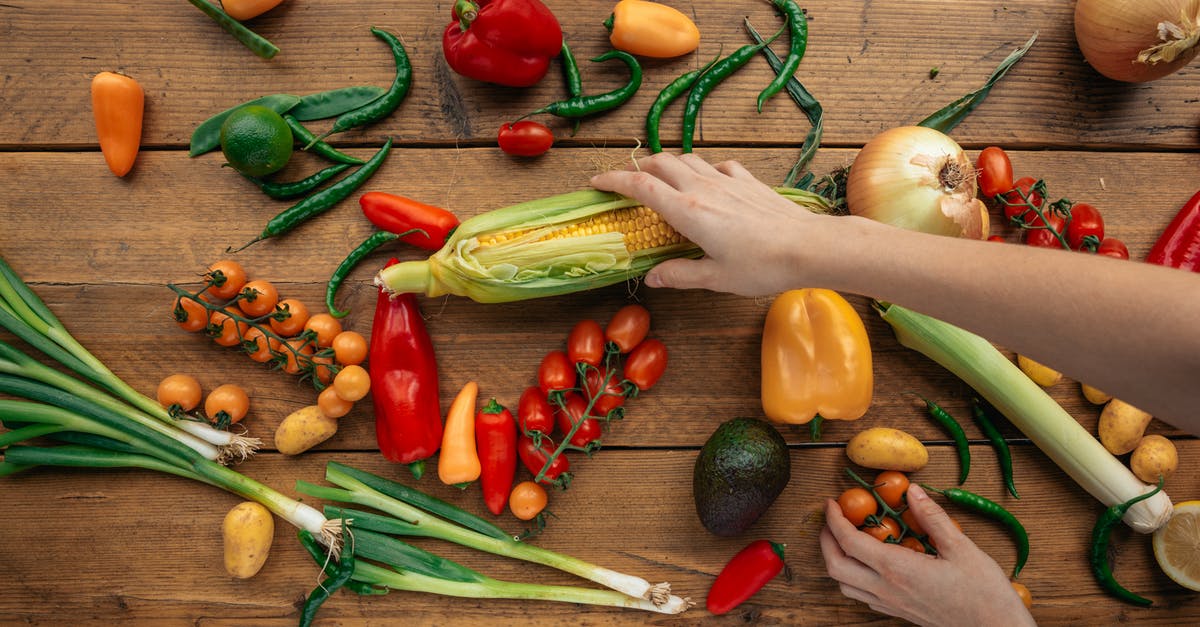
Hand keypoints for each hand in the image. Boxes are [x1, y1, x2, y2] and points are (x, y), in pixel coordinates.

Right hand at [590, 152, 837, 296]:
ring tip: (661, 178)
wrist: (808, 246)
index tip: (597, 181)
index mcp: (688, 212)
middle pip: (661, 163)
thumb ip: (679, 274)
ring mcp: (727, 180)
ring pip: (688, 158)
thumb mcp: (715, 278)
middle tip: (626, 181)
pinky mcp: (748, 180)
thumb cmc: (762, 266)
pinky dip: (702, 169)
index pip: (640, 186)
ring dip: (668, 163)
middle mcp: (703, 188)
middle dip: (638, 167)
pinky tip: (707, 181)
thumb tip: (651, 278)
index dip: (614, 180)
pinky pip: (717, 165)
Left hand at [819, 484, 1034, 626]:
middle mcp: (887, 589)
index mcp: (897, 569)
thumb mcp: (961, 547)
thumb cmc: (984, 593)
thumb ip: (933, 517)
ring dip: (837, 560)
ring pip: (845, 586)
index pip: (849, 542)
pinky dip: (854, 577)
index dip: (834, 520)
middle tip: (832, 520)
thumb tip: (913, 491)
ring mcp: (891, 604)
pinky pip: (863, 597)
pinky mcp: (898, 613)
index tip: (831, 503)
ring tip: (845, 539)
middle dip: (826, 540)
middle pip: (836, 566)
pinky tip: (869, 564)